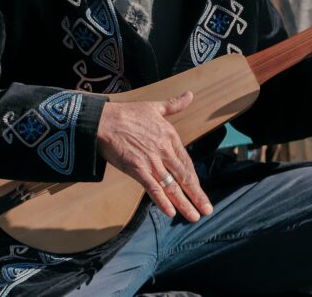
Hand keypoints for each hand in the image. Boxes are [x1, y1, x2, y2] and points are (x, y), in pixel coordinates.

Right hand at [96, 91, 212, 221]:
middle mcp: (164, 150)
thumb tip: (190, 95)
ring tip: (194, 216)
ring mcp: (151, 160)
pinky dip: (162, 201)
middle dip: (196, 195)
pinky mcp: (137, 169)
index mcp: (170, 137)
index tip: (200, 191)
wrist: (103, 120)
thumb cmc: (127, 113)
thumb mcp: (155, 107)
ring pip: (171, 186)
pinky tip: (171, 212)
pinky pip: (153, 188)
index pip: (186, 163)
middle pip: (184, 177)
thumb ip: (174, 105)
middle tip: (207, 210)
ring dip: (184, 203)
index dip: (194, 179)